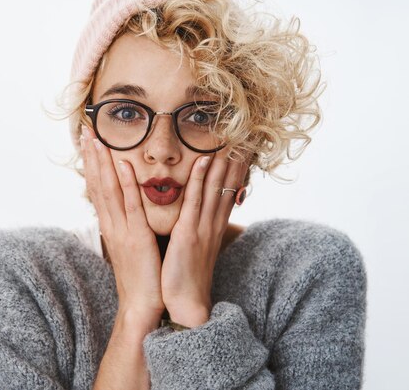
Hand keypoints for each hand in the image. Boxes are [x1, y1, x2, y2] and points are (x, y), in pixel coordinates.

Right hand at [81, 125, 164, 325]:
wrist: (141, 305)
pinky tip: (121, 165)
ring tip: (97, 139)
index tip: (89, 142)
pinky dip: (124, 185)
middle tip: (86, 130)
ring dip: (102, 163)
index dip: (92, 164)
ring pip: (109, 191)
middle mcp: (112, 224)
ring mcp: (122, 230)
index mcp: (111, 225)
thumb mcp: (131, 246)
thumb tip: (127, 208)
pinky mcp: (136, 238)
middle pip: (97, 184)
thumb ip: (128, 224)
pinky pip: (130, 207)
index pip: (98, 188)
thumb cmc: (141, 276)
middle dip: (92, 156)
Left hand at [161, 148, 248, 326]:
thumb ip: (197, 228)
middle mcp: (213, 223)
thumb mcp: (195, 248)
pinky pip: (196, 200)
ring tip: (232, 135)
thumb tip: (197, 215)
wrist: (186, 303)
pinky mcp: (189, 233)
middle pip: (228, 184)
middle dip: (237, 157)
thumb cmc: (186, 276)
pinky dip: (200, 178)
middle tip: (248, 132)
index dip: (237, 167)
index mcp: (214, 226)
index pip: (229, 190)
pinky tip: (206, 159)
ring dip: (224, 160)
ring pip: (216, 187)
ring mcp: (203, 226)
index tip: (244, 145)